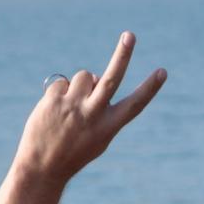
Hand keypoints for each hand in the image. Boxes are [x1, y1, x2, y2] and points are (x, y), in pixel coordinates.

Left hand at [14, 32, 166, 183]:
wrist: (42, 167)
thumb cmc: (73, 152)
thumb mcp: (95, 137)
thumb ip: (101, 107)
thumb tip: (95, 76)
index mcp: (108, 128)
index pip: (134, 105)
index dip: (149, 88)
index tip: (162, 72)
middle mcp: (92, 115)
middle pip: (111, 79)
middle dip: (122, 56)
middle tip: (129, 36)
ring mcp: (72, 106)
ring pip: (85, 76)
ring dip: (82, 86)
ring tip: (72, 108)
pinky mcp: (54, 100)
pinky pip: (63, 82)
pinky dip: (61, 93)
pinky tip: (55, 112)